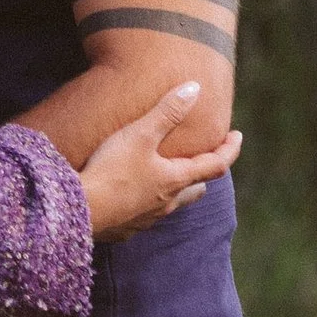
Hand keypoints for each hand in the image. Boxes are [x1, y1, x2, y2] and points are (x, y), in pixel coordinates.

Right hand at [78, 77, 242, 238]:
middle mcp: (166, 202)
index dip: (229, 148)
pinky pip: (144, 216)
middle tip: (203, 161)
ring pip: (171, 205)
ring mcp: (147, 218)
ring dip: (175, 191)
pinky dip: (146, 204)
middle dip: (203, 175)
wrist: (79, 210)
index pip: (215, 164)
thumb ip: (168, 111)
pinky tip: (133, 198)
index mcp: (176, 179)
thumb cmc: (112, 170)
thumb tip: (194, 88)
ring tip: (168, 178)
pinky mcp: (126, 228)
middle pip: (196, 190)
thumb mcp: (140, 134)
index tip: (236, 136)